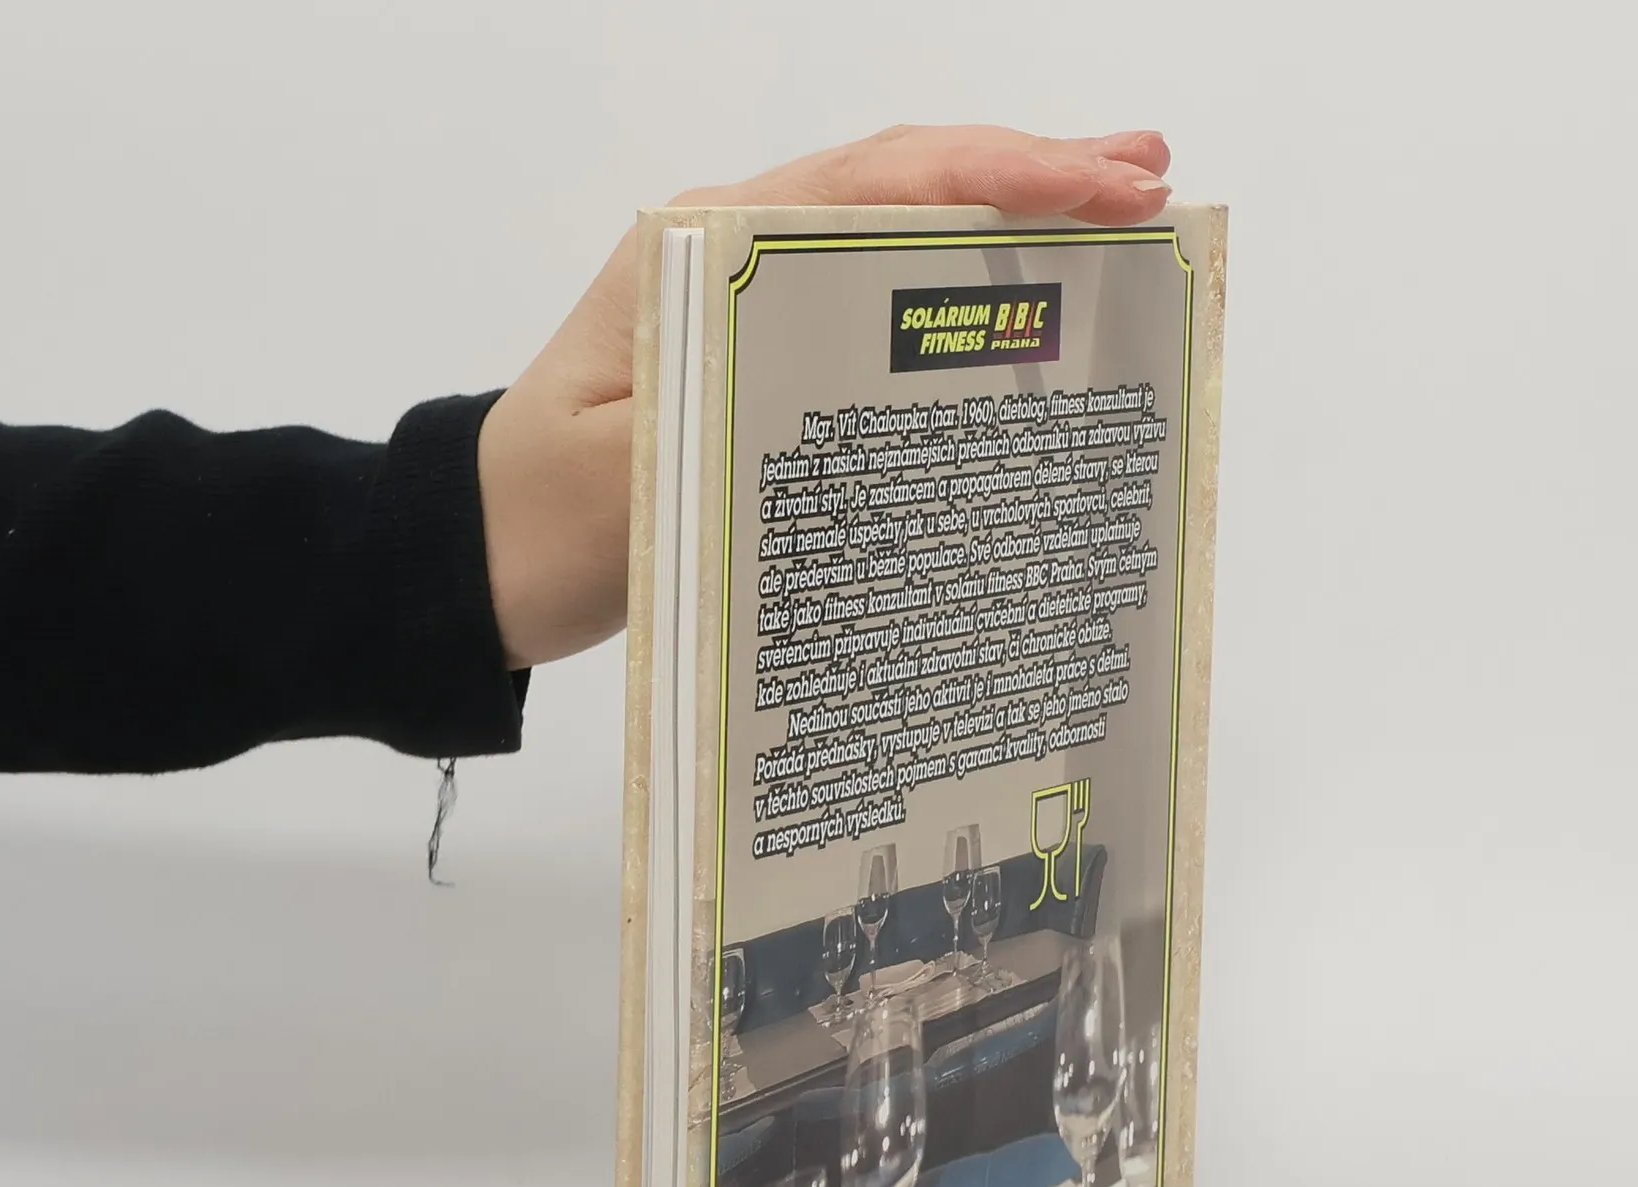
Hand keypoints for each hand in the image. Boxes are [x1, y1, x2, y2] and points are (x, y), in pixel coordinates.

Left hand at [477, 126, 1171, 668]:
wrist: (481, 561)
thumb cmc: (549, 522)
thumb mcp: (640, 468)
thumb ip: (736, 397)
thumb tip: (861, 357)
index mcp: (704, 251)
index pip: (880, 184)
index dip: (1007, 175)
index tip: (1116, 183)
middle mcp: (734, 254)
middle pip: (905, 191)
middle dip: (1035, 177)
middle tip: (1155, 179)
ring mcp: (750, 304)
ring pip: (898, 242)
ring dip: (1008, 227)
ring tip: (1120, 221)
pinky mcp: (760, 360)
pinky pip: (874, 309)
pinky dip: (955, 297)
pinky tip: (1021, 309)